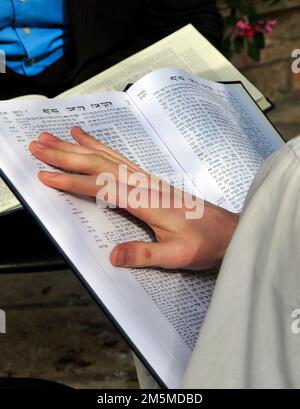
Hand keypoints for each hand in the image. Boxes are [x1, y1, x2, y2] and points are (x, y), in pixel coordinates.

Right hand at [29, 127, 238, 269]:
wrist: (228, 231)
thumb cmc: (205, 243)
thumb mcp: (177, 256)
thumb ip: (144, 255)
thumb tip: (112, 256)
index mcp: (147, 201)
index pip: (102, 188)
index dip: (73, 182)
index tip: (47, 176)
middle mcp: (144, 184)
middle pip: (99, 164)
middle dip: (66, 154)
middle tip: (38, 145)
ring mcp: (147, 179)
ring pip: (107, 157)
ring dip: (79, 146)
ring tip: (55, 136)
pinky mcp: (149, 181)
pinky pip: (120, 158)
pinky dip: (101, 146)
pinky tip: (90, 139)